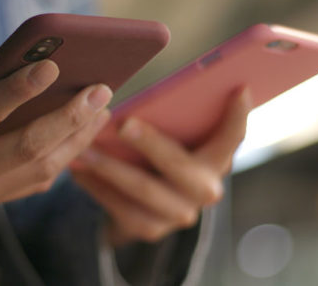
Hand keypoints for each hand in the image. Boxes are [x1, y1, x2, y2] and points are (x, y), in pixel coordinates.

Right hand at [0, 53, 111, 224]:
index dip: (19, 90)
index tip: (53, 65)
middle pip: (25, 150)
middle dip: (68, 119)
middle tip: (101, 90)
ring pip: (38, 171)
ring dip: (75, 141)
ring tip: (102, 110)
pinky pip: (31, 184)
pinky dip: (61, 159)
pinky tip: (79, 134)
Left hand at [71, 89, 250, 245]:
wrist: (147, 204)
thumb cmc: (161, 151)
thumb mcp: (173, 136)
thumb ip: (172, 118)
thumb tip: (137, 94)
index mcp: (217, 160)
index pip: (233, 137)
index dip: (238, 116)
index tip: (238, 89)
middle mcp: (205, 190)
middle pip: (178, 164)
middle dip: (149, 143)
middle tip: (123, 124)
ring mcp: (179, 213)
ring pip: (143, 189)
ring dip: (110, 167)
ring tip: (83, 150)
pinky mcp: (150, 228)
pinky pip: (120, 207)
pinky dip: (96, 186)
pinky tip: (78, 170)